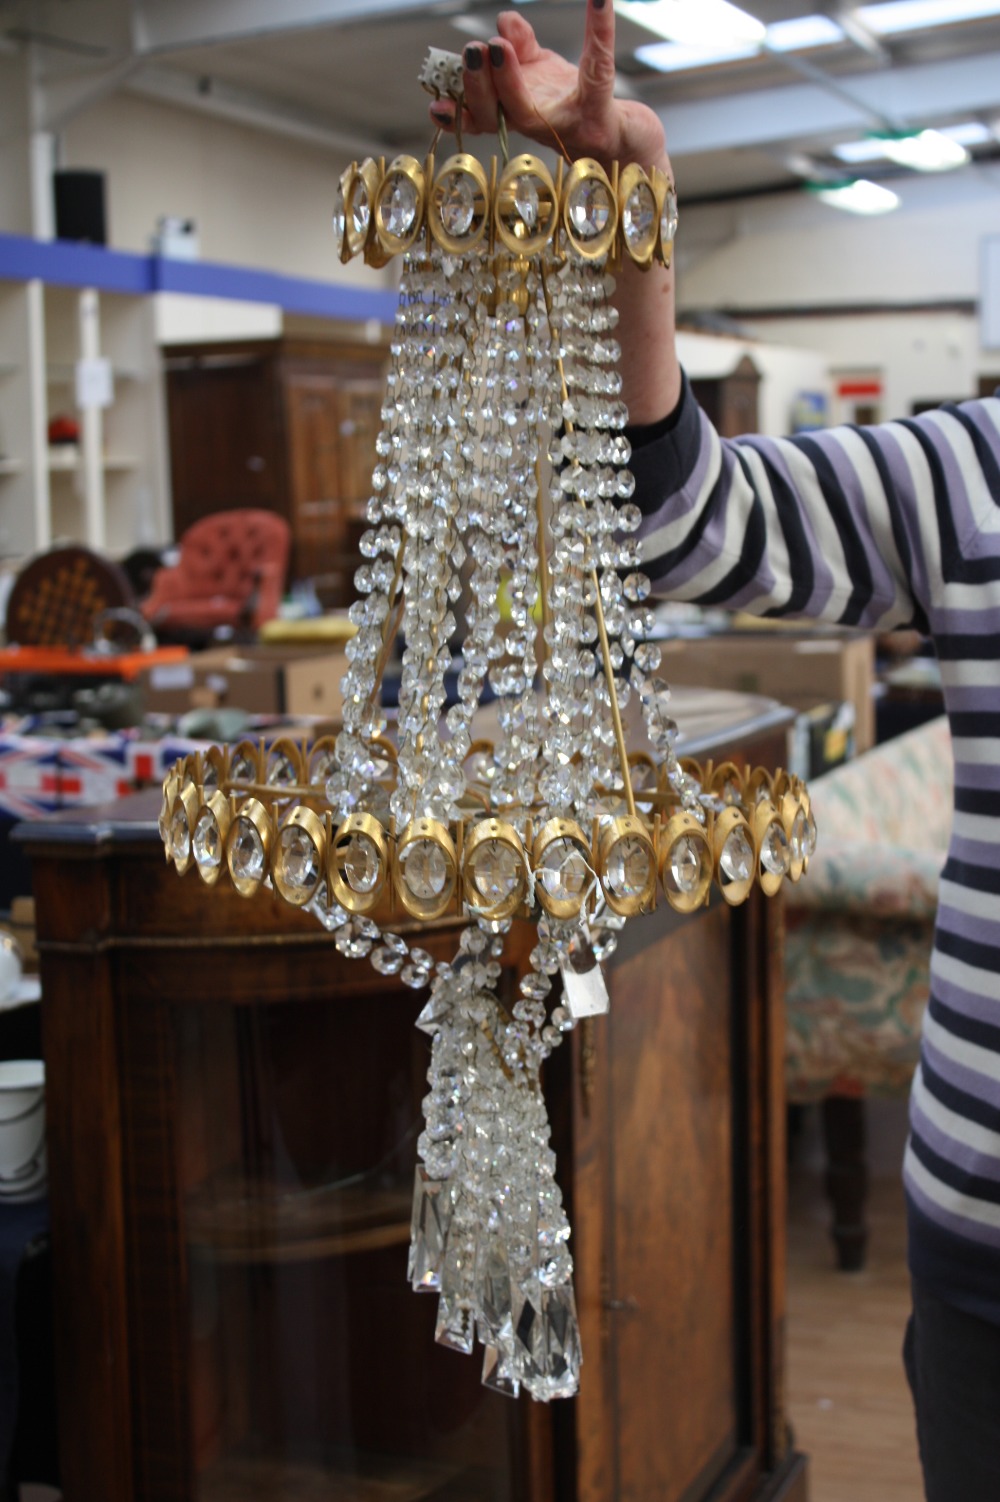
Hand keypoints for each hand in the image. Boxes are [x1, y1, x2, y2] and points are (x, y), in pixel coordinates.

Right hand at [430, 2, 668, 173]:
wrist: (622, 139)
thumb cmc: (577, 107)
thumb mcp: (542, 73)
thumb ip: (522, 49)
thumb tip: (504, 23)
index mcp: (518, 117)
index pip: (480, 117)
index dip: (457, 110)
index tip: (438, 100)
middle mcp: (537, 127)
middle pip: (495, 116)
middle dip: (479, 85)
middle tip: (474, 53)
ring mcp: (568, 123)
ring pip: (527, 111)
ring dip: (509, 78)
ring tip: (500, 45)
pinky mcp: (601, 110)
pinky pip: (598, 66)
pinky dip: (599, 30)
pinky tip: (599, 0)